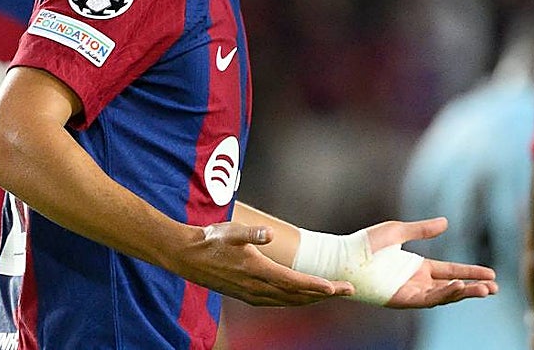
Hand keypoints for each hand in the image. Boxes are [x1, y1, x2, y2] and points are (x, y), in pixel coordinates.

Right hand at [177, 221, 355, 306]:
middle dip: (324, 293)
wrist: (185, 256)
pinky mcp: (246, 295)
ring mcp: (250, 294)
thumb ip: (252, 232)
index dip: (315, 285)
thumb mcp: (230, 230)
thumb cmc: (209, 240)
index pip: (292, 281)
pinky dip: (295, 300)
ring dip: (312, 298)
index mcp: (256, 270)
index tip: (336, 286)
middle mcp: (255, 287)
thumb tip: (270, 233)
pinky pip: (277, 302)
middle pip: (296, 295)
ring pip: (288, 301)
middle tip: (348, 289)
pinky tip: (301, 297)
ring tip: (332, 293)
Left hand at [365, 217, 498, 308]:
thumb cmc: (365, 244)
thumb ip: (422, 229)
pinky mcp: (401, 300)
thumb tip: (446, 222)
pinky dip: (444, 295)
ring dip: (463, 293)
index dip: (470, 273)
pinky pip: (427, 300)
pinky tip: (458, 288)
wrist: (345, 256)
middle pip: (451, 287)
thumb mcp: (398, 232)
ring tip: (483, 290)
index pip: (451, 271)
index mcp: (418, 266)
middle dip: (473, 288)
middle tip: (494, 288)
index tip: (491, 274)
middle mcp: (417, 282)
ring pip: (443, 296)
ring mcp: (409, 292)